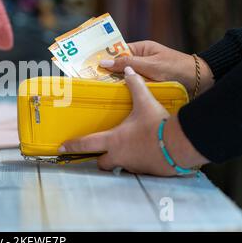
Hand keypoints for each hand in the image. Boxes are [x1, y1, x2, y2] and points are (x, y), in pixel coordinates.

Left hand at [60, 67, 208, 175]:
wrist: (180, 144)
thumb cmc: (157, 124)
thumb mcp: (145, 102)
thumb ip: (135, 86)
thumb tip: (128, 71)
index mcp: (113, 140)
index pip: (86, 145)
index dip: (72, 146)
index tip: (61, 148)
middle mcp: (119, 156)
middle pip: (101, 163)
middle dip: (100, 158)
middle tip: (104, 151)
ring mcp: (133, 166)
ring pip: (119, 166)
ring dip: (121, 160)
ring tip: (129, 150)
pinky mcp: (147, 172)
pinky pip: (137, 169)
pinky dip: (139, 162)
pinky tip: (147, 153)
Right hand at [100, 41, 214, 96]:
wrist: (199, 81)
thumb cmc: (176, 68)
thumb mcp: (149, 65)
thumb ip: (127, 64)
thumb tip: (103, 63)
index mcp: (140, 49)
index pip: (117, 51)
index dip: (103, 56)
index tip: (88, 64)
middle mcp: (140, 60)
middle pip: (118, 66)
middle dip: (106, 73)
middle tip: (89, 81)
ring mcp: (144, 73)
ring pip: (124, 78)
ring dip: (116, 84)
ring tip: (98, 91)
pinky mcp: (148, 86)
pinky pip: (132, 88)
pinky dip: (125, 92)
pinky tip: (114, 99)